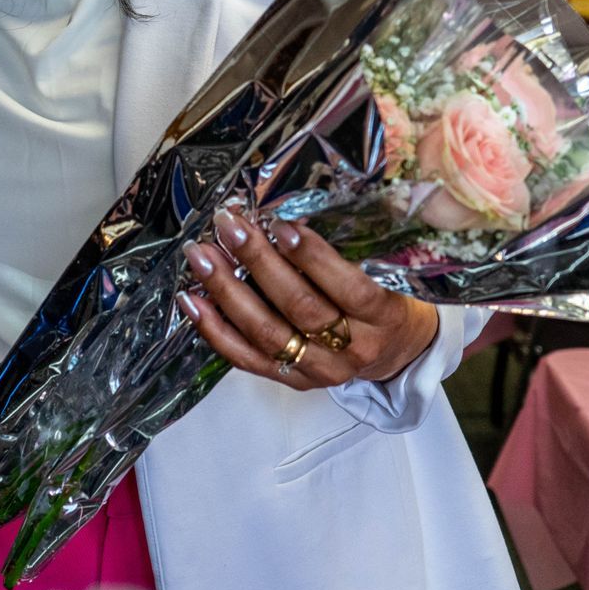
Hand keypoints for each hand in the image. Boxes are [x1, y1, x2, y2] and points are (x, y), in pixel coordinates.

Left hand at [177, 209, 438, 387]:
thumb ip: (348, 247)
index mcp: (382, 316)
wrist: (398, 351)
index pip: (349, 288)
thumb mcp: (386, 270)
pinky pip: (245, 358)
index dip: (312, 257)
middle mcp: (352, 349)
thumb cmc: (389, 296)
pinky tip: (191, 299)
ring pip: (266, 333)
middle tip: (229, 226)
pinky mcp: (292, 381)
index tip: (280, 224)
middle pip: (299, 308)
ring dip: (227, 291)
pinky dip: (214, 328)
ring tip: (201, 256)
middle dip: (258, 262)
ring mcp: (319, 370)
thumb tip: (289, 208)